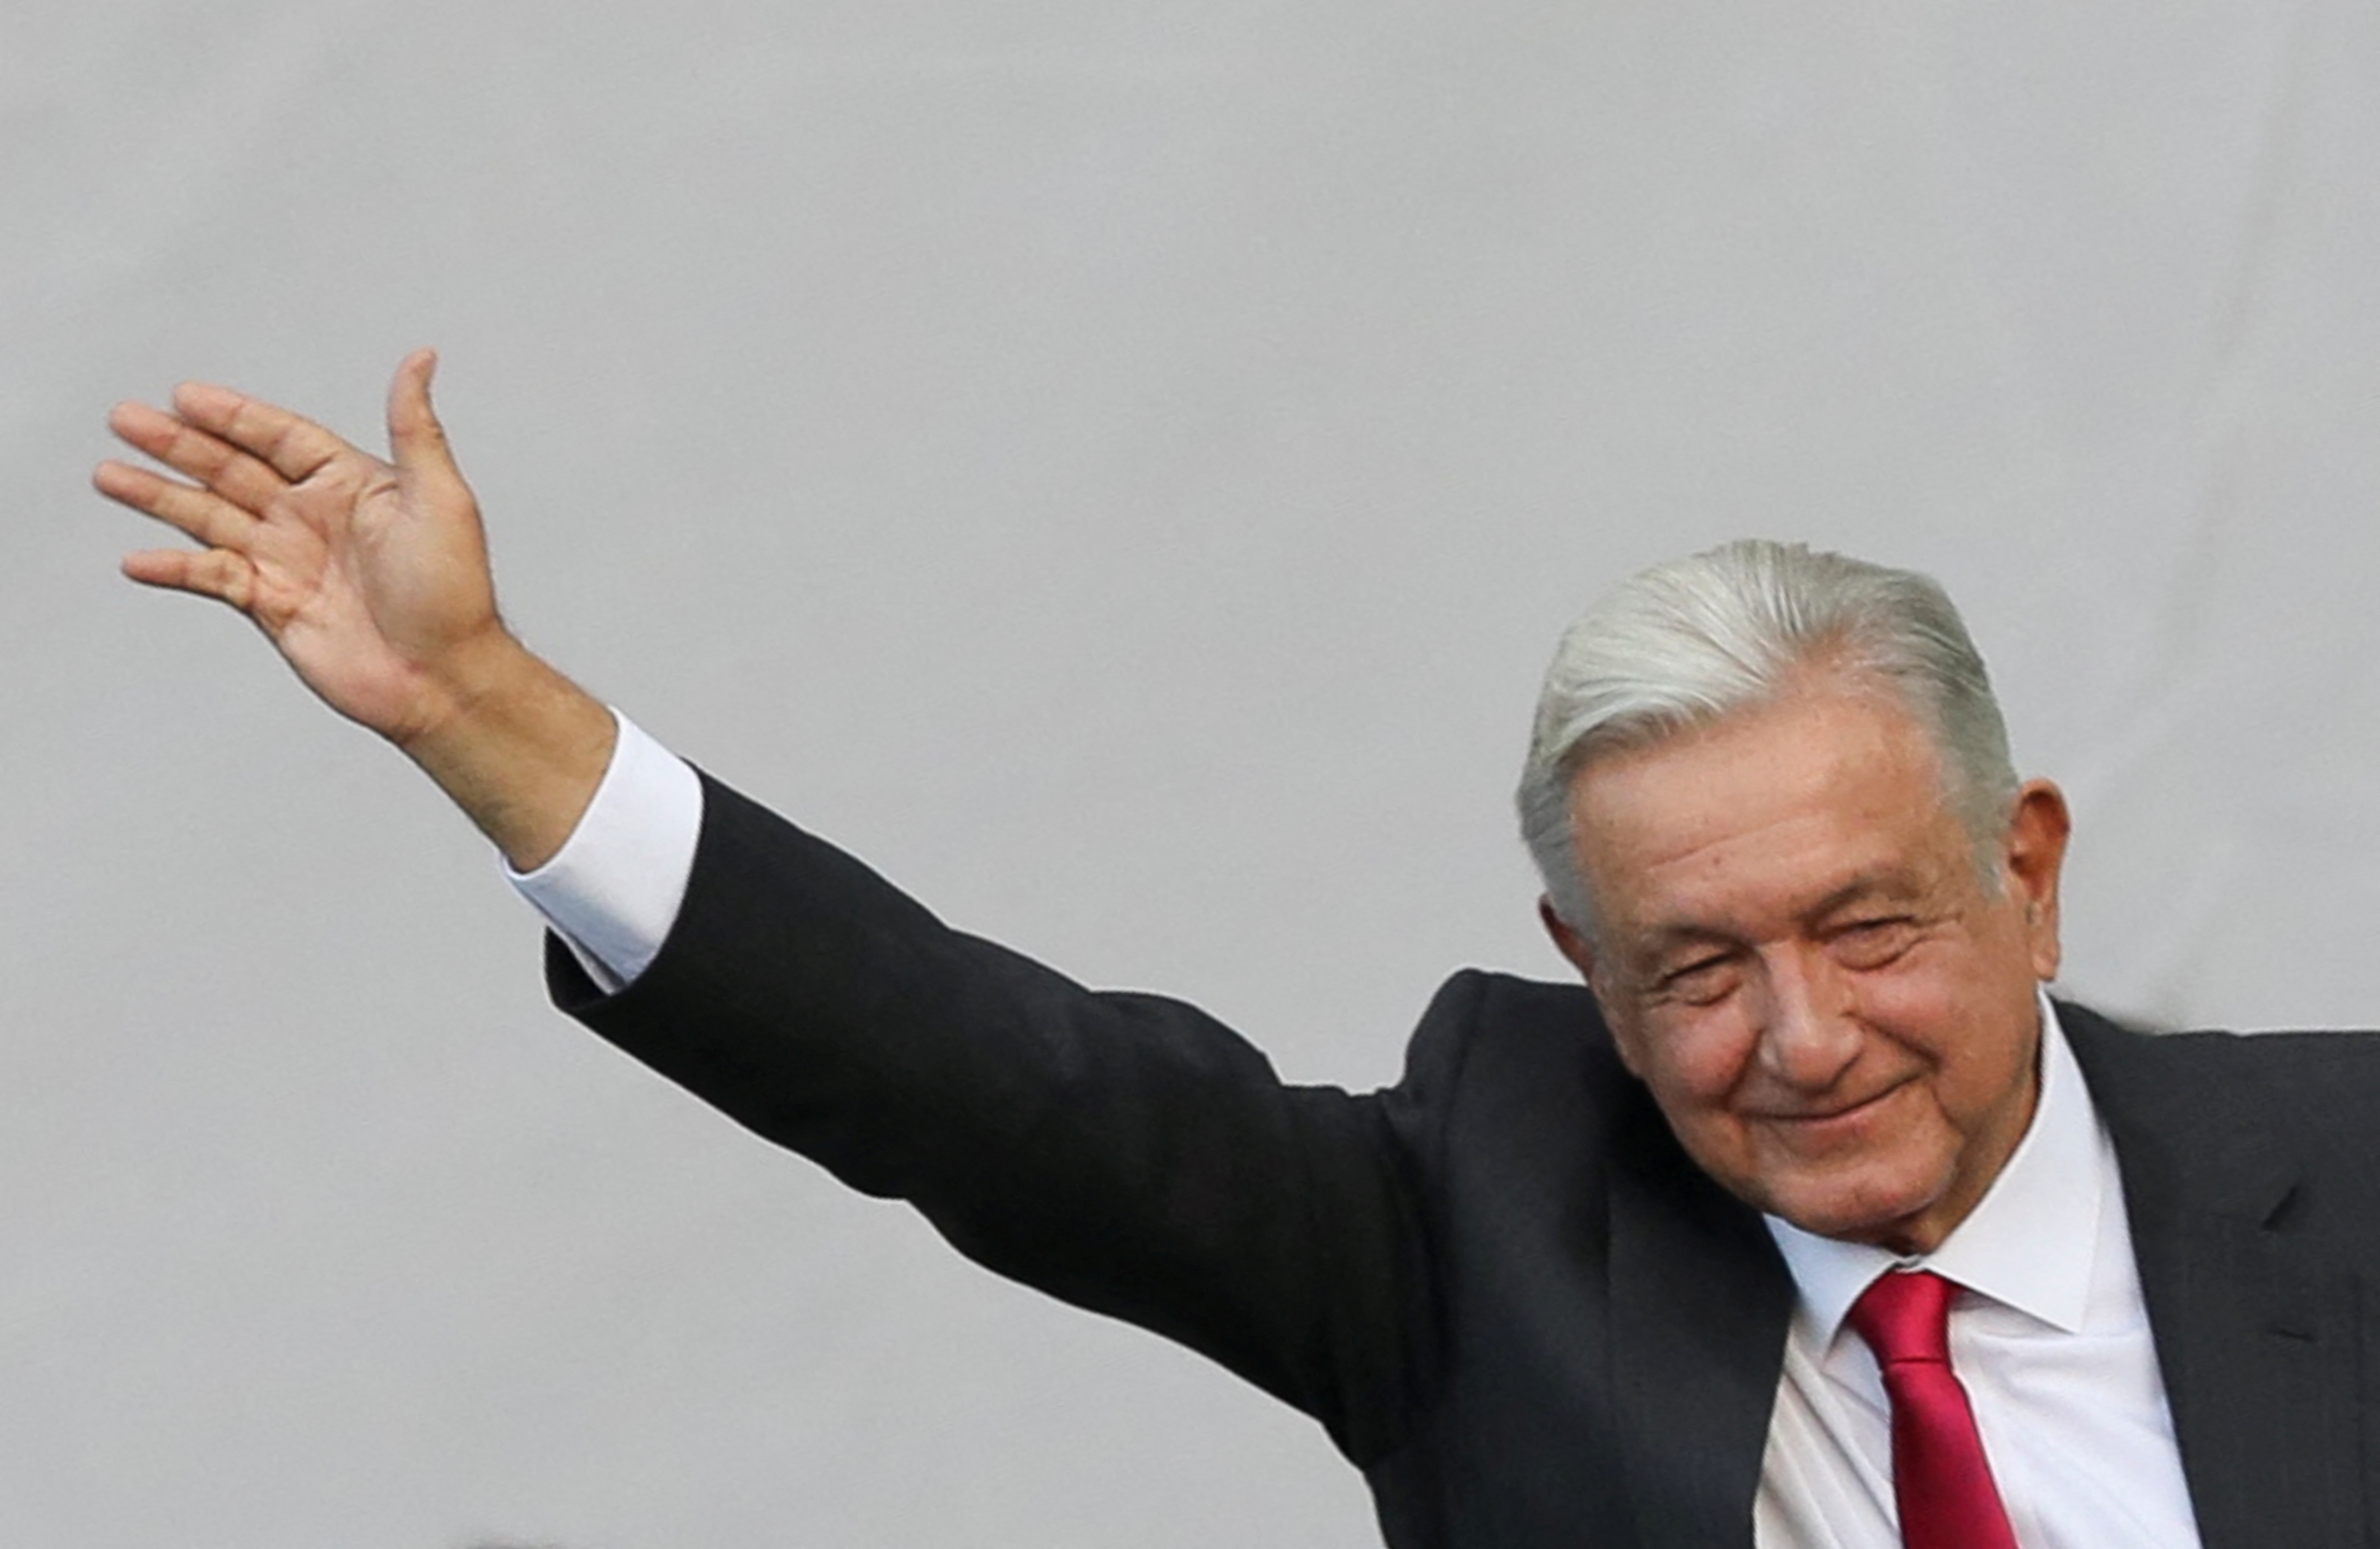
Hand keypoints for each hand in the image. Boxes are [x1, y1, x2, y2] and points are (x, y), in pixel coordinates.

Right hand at [94, 349, 508, 747]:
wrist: (443, 677)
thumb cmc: (453, 592)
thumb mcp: (438, 497)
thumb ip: (414, 426)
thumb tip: (421, 358)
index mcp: (350, 484)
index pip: (280, 437)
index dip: (233, 416)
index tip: (185, 395)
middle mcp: (313, 518)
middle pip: (232, 468)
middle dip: (178, 445)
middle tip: (126, 419)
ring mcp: (288, 560)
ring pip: (210, 517)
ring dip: (160, 496)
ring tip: (110, 474)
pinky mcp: (273, 604)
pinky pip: (213, 578)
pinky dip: (175, 569)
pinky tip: (138, 559)